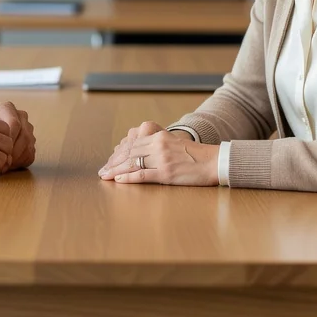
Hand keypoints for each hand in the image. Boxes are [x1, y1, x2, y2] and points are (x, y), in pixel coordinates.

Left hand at [0, 101, 35, 170]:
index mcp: (7, 108)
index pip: (14, 124)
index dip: (7, 140)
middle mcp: (20, 116)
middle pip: (23, 135)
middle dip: (12, 152)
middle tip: (1, 162)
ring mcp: (28, 129)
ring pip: (28, 145)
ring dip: (16, 158)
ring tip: (3, 165)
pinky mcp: (31, 142)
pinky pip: (30, 154)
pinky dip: (20, 162)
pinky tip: (9, 165)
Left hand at [98, 129, 219, 185]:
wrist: (214, 161)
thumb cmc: (195, 154)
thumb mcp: (174, 142)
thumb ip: (157, 144)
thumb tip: (139, 151)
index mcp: (159, 136)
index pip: (132, 144)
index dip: (118, 153)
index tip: (109, 160)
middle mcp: (158, 145)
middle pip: (129, 153)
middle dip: (114, 162)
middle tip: (102, 170)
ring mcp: (161, 159)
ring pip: (132, 163)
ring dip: (116, 170)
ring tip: (105, 176)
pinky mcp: (166, 173)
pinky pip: (143, 175)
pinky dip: (129, 177)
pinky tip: (119, 180)